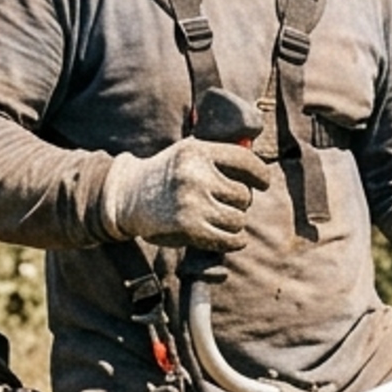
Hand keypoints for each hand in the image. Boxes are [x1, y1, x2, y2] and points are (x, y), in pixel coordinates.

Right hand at [97, 138, 269, 249]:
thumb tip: (259, 170)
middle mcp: (195, 175)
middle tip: (222, 203)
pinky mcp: (189, 228)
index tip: (263, 183)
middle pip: (244, 195)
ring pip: (238, 219)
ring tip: (218, 218)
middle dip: (238, 202)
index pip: (245, 162)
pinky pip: (230, 239)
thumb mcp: (188, 154)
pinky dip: (235, 241)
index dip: (260, 175)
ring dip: (234, 223)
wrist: (128, 196)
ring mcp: (192, 202)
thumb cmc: (166, 174)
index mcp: (198, 151)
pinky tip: (230, 237)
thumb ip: (220, 157)